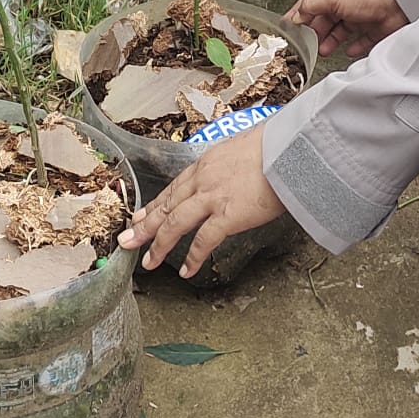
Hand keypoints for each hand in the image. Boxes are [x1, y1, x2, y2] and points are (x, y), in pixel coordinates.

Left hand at [117, 126, 284, 277]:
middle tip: (127, 239)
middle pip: (166, 205)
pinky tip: (185, 271)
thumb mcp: (244, 148)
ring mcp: (213, 197)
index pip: (174, 187)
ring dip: (159, 244)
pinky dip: (193, 258)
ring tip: (148, 262)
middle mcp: (203, 179)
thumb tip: (236, 173)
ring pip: (175, 224)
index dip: (156, 204)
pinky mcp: (227, 215)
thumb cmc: (276, 146)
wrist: (290, 148)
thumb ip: (232, 164)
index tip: (141, 215)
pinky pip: (204, 241)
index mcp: (206, 163)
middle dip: (144, 225)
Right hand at [287, 0, 408, 56]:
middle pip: (325, 17)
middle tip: (306, 43)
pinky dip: (354, 46)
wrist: (402, 0)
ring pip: (341, 30)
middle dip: (315, 31)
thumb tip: (297, 15)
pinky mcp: (376, 27)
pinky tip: (349, 50)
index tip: (288, 27)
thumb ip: (311, 6)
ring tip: (323, 50)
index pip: (311, 0)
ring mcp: (362, 13)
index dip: (298, 14)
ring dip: (331, 41)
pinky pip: (361, 40)